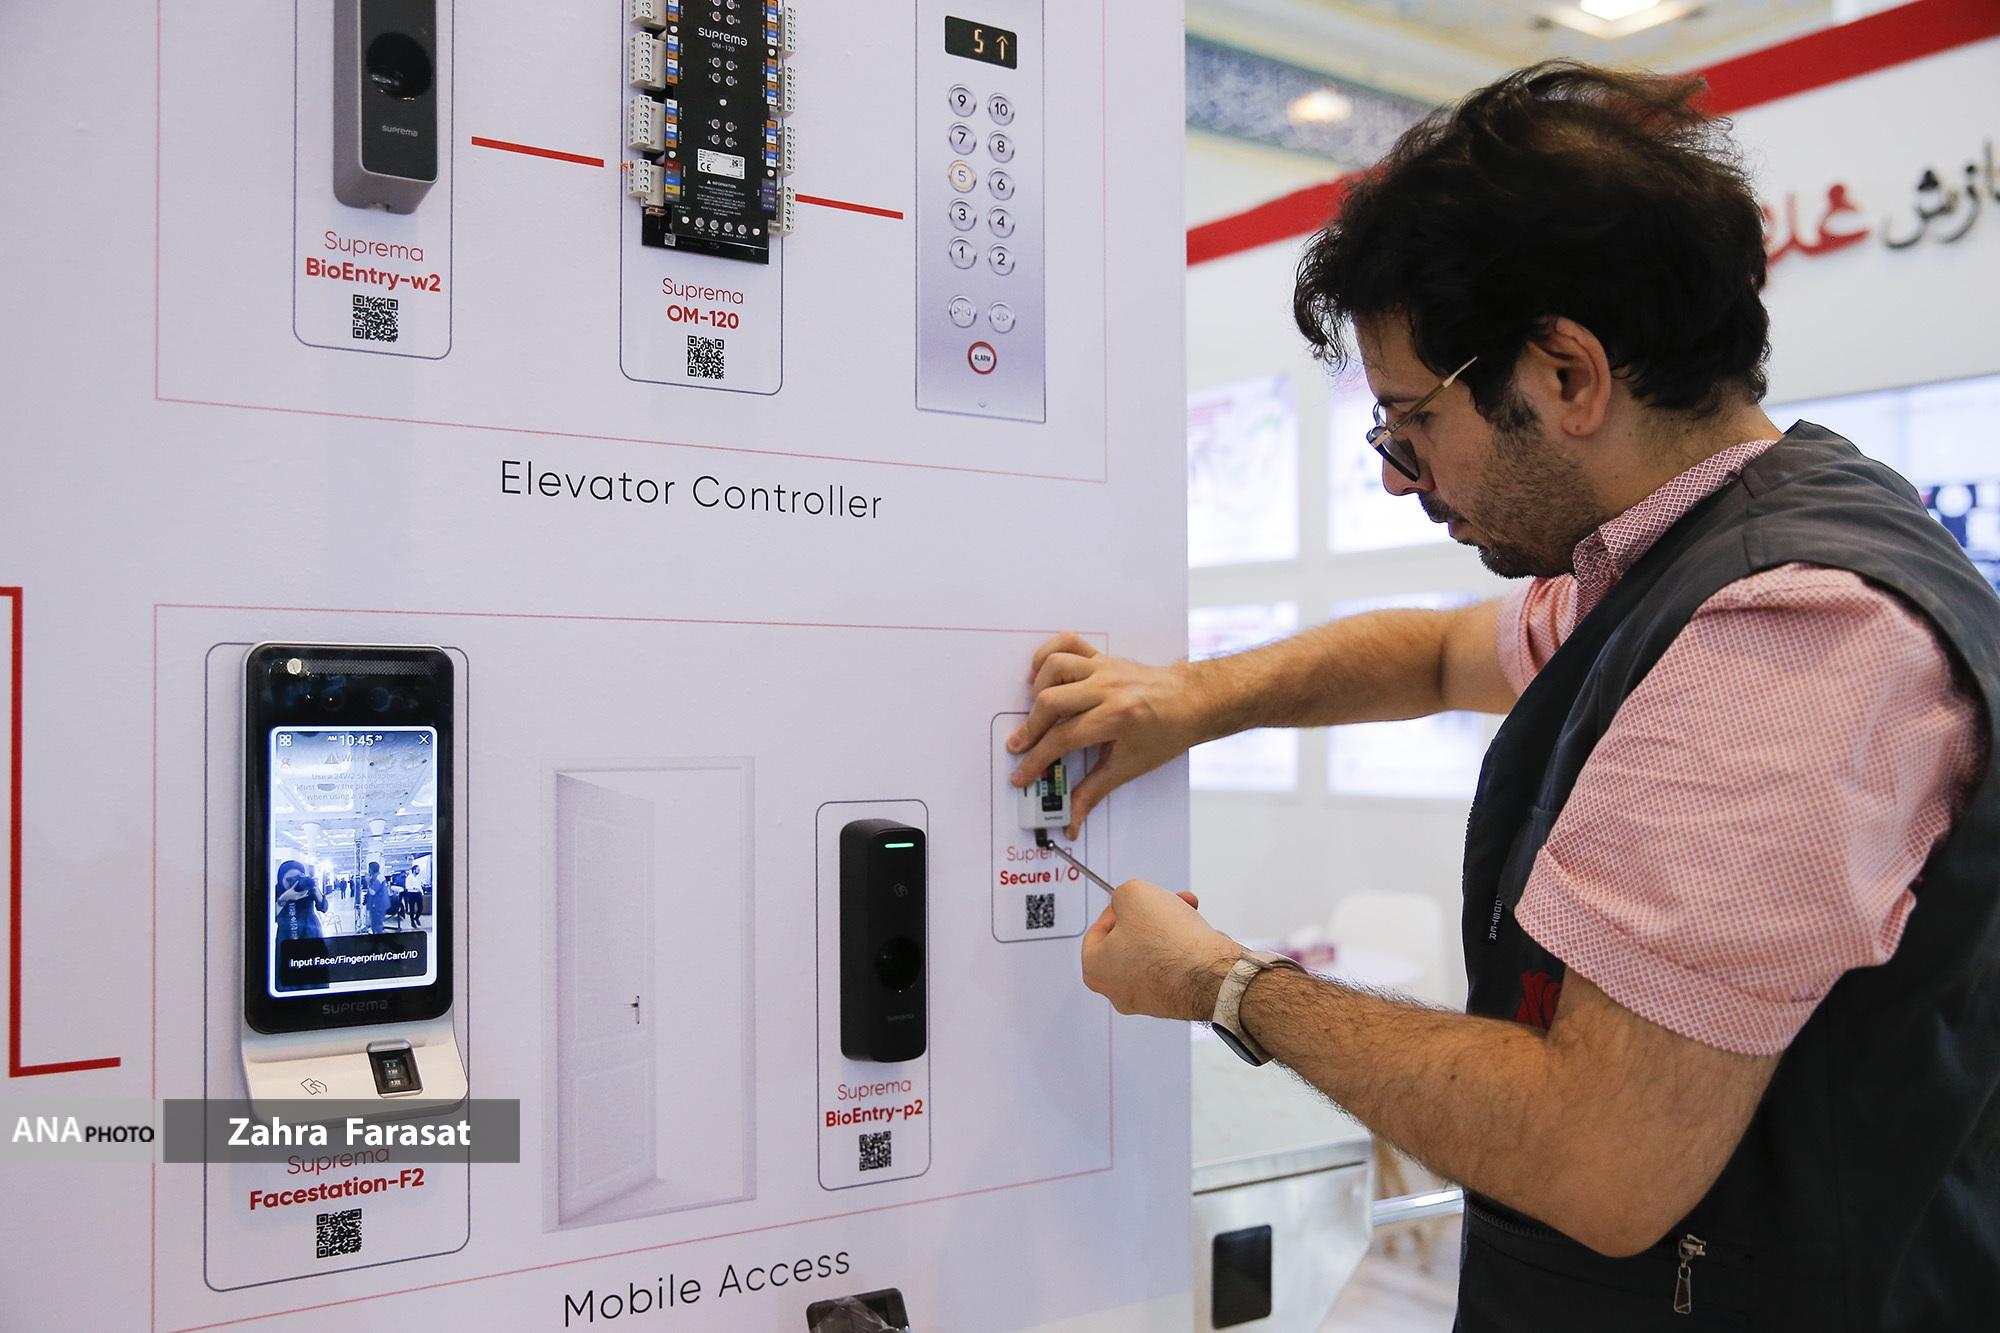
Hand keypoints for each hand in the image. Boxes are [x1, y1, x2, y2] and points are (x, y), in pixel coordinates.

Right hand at [1007, 633, 1212, 836]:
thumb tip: (1072, 819)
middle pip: (1051, 701)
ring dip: (1038, 689)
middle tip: (1020, 747)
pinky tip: (1042, 675)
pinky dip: (1048, 654)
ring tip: (1036, 712)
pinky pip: (1069, 642)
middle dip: (1030, 729)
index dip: (1037, 760)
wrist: (1193, 702)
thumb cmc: (1167, 734)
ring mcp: (1104, 668)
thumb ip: (1094, 791)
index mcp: (1117, 717)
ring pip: (1055, 666)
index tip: (1021, 775)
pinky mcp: (1103, 657)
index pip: (1064, 738)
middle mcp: (1108, 688)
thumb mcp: (1131, 766)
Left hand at [1080, 880, 1240, 1020]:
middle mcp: (1118, 990)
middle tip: (1165, 902)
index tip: (1130, 901)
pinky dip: (1186, 950)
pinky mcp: (1175, 1000)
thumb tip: (1129, 901)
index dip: (1115, 909)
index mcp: (1096, 969)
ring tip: (1188, 914)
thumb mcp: (1134, 894)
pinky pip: (1175, 968)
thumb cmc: (1168, 942)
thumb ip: (1123, 894)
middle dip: (1150, 916)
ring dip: (1171, 929)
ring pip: (1154, 952)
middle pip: (1129, 941)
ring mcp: (1147, 999)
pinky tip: (1199, 937)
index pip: (1096, 932)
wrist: (1210, 975)